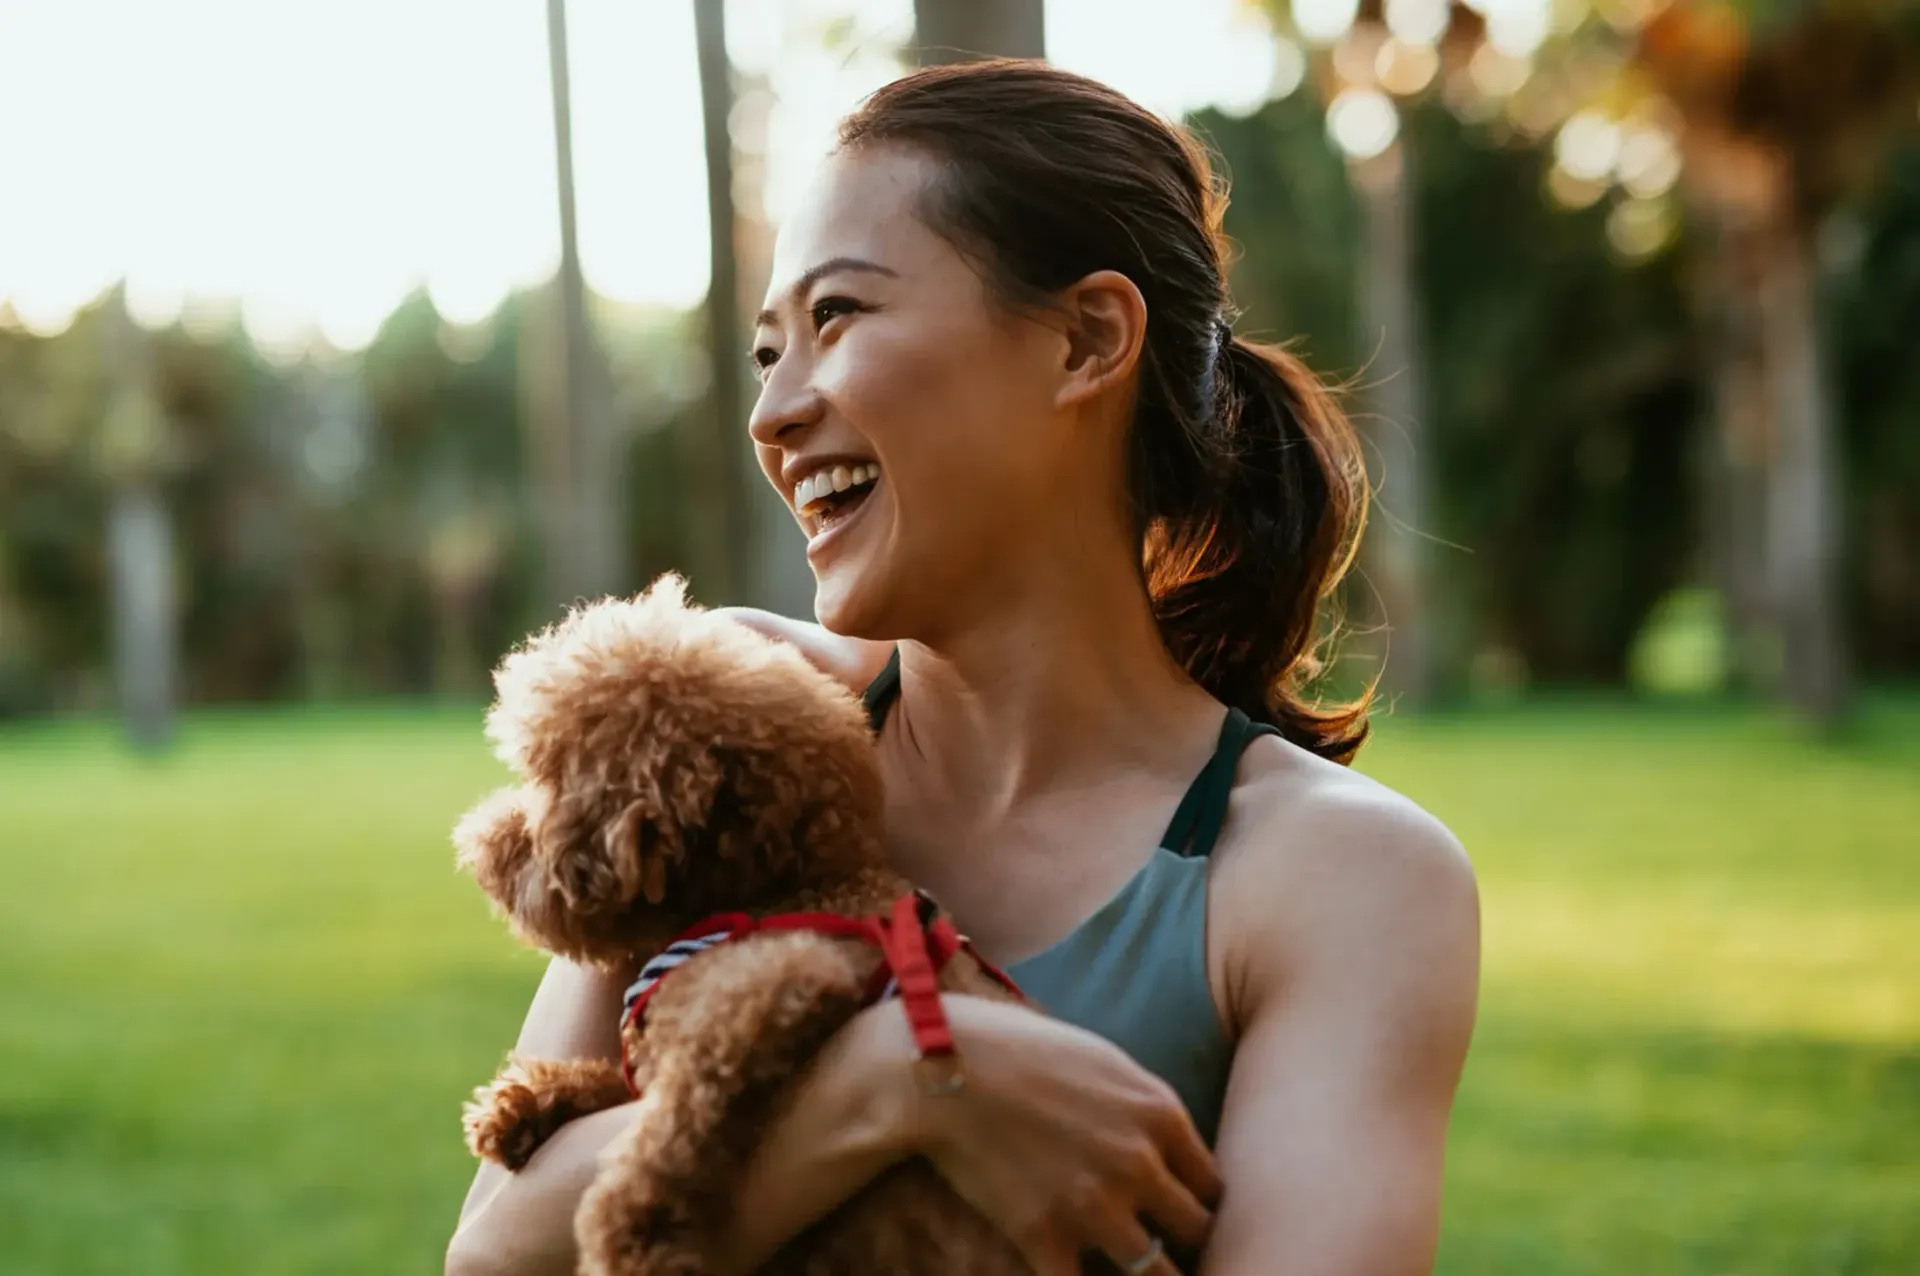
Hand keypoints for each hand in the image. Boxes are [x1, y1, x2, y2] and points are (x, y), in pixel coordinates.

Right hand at [899, 995, 1221, 1274]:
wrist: (945, 1068)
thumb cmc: (1022, 1052)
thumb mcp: (1106, 1061)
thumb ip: (1147, 1109)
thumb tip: (1170, 1146)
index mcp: (1161, 1115)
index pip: (1214, 1185)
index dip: (1199, 1203)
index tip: (1180, 1210)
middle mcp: (1140, 1165)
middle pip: (1197, 1231)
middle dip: (1183, 1241)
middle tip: (1162, 1243)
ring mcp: (1095, 1206)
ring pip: (1156, 1273)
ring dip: (1147, 1273)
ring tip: (1128, 1266)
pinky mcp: (1046, 1237)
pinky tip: (1074, 1270)